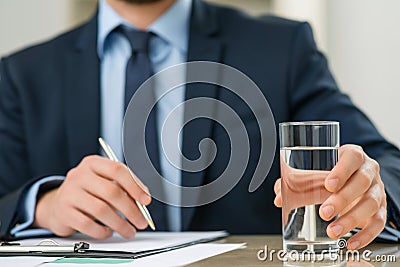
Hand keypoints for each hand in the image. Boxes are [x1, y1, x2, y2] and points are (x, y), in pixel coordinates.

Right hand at [33, 155, 150, 238]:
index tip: (146, 200)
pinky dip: (103, 231)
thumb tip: (143, 201)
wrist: (56, 205)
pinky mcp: (64, 212)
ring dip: (120, 224)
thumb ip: (124, 188)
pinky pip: (88, 225)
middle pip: (111, 191)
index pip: (118, 170)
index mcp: (93, 163)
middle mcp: (80, 175)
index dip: (135, 186)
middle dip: (131, 210)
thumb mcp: (104, 183)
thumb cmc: (88, 192)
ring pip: (101, 210)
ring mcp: (69, 193)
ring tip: (129, 231)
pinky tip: (109, 232)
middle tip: (141, 222)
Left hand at [274, 145, 386, 249]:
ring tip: (333, 231)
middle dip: (342, 199)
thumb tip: (279, 197)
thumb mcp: (316, 171)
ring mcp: (377, 190)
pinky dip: (366, 235)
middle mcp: (369, 171)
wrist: (353, 180)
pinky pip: (378, 223)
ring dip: (351, 219)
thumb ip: (295, 181)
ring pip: (371, 203)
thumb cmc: (332, 174)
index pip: (352, 157)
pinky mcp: (381, 209)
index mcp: (353, 156)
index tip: (328, 184)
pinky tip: (350, 243)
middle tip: (324, 213)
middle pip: (362, 182)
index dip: (342, 170)